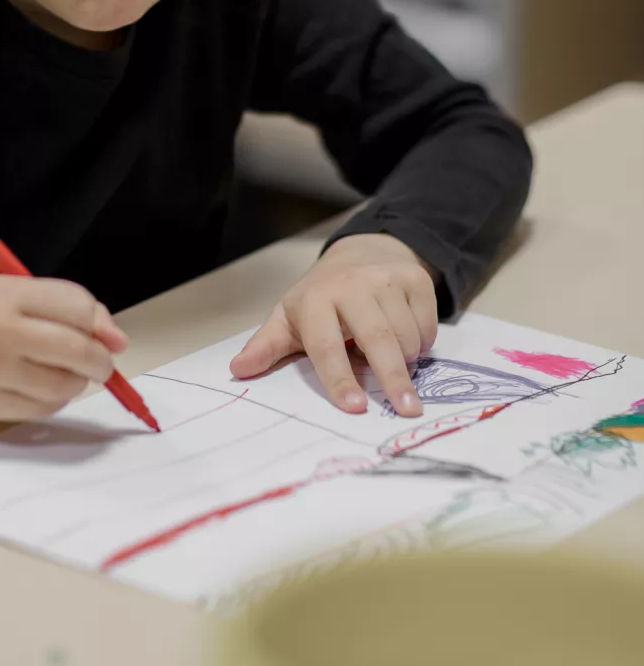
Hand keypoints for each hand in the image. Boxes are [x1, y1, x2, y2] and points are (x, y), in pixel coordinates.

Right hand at [0, 276, 127, 422]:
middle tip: (101, 363)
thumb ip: (66, 306)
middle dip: (100, 361)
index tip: (107, 335)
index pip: (76, 306)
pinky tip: (40, 386)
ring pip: (64, 386)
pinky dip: (54, 400)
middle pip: (75, 349)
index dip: (100, 324)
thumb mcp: (15, 291)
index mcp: (8, 294)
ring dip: (77, 382)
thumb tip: (118, 340)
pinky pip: (44, 409)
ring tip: (63, 371)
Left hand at [230, 234, 438, 416]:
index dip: (339, 378)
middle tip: (407, 412)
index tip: (354, 408)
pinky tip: (406, 338)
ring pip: (406, 336)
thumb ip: (266, 347)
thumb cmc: (320, 298)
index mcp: (315, 300)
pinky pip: (428, 326)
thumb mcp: (289, 318)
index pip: (326, 345)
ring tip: (392, 362)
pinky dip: (423, 344)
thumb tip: (238, 370)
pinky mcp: (415, 278)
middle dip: (393, 378)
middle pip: (377, 339)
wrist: (360, 253)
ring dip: (406, 362)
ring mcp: (386, 278)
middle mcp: (352, 285)